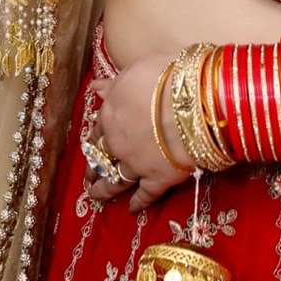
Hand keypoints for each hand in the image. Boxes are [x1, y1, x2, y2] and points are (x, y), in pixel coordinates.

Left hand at [84, 51, 194, 212]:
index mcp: (110, 113)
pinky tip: (132, 209)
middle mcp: (117, 141)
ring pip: (115, 180)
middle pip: (101, 158)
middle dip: (94, 168)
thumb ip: (113, 84)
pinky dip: (138, 203)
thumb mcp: (133, 71)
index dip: (95, 138)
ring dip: (105, 190)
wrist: (191, 101)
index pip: (97, 129)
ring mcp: (135, 163)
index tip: (92, 146)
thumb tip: (96, 87)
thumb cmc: (163, 76)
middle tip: (89, 177)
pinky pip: (145, 195)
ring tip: (97, 196)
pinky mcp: (158, 179)